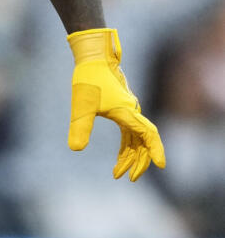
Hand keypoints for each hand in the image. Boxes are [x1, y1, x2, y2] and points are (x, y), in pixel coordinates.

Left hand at [67, 28, 165, 180]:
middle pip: (143, 141)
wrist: (93, 59)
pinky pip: (130, 132)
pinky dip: (127, 145)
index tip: (161, 166)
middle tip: (128, 178)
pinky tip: (120, 156)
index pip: (148, 135)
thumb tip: (76, 149)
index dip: (155, 150)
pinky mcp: (122, 109)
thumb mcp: (82, 105)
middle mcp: (133, 113)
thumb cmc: (89, 79)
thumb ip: (80, 127)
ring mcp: (129, 111)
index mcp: (127, 112)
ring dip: (131, 155)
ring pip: (136, 138)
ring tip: (118, 173)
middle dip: (138, 161)